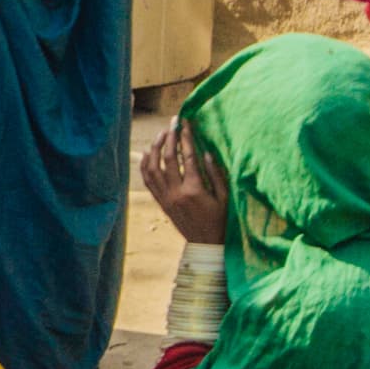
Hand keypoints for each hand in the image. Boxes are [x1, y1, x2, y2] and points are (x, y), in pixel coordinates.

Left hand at [141, 126, 227, 244]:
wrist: (206, 245)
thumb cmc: (220, 221)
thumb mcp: (224, 198)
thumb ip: (215, 174)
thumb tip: (206, 152)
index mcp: (194, 190)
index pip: (187, 156)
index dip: (186, 137)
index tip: (185, 123)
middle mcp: (176, 193)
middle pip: (167, 158)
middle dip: (169, 137)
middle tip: (173, 123)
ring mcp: (166, 198)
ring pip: (153, 167)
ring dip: (155, 148)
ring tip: (161, 135)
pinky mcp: (161, 203)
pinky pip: (148, 181)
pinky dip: (145, 165)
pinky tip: (147, 153)